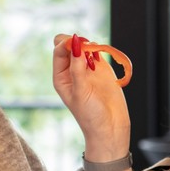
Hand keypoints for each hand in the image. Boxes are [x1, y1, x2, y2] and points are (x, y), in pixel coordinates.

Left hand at [52, 34, 132, 170]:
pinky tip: (102, 59)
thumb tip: (76, 42)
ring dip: (89, 46)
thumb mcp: (81, 91)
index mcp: (61, 77)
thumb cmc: (91, 115)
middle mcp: (72, 71)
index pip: (59, 50)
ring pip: (84, 46)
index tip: (78, 43)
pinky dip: (100, 49)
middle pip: (69, 44)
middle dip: (78, 42)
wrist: (110, 128)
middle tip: (88, 48)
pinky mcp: (102, 69)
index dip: (68, 43)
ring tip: (96, 58)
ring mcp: (87, 69)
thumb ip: (78, 67)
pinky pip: (98, 51)